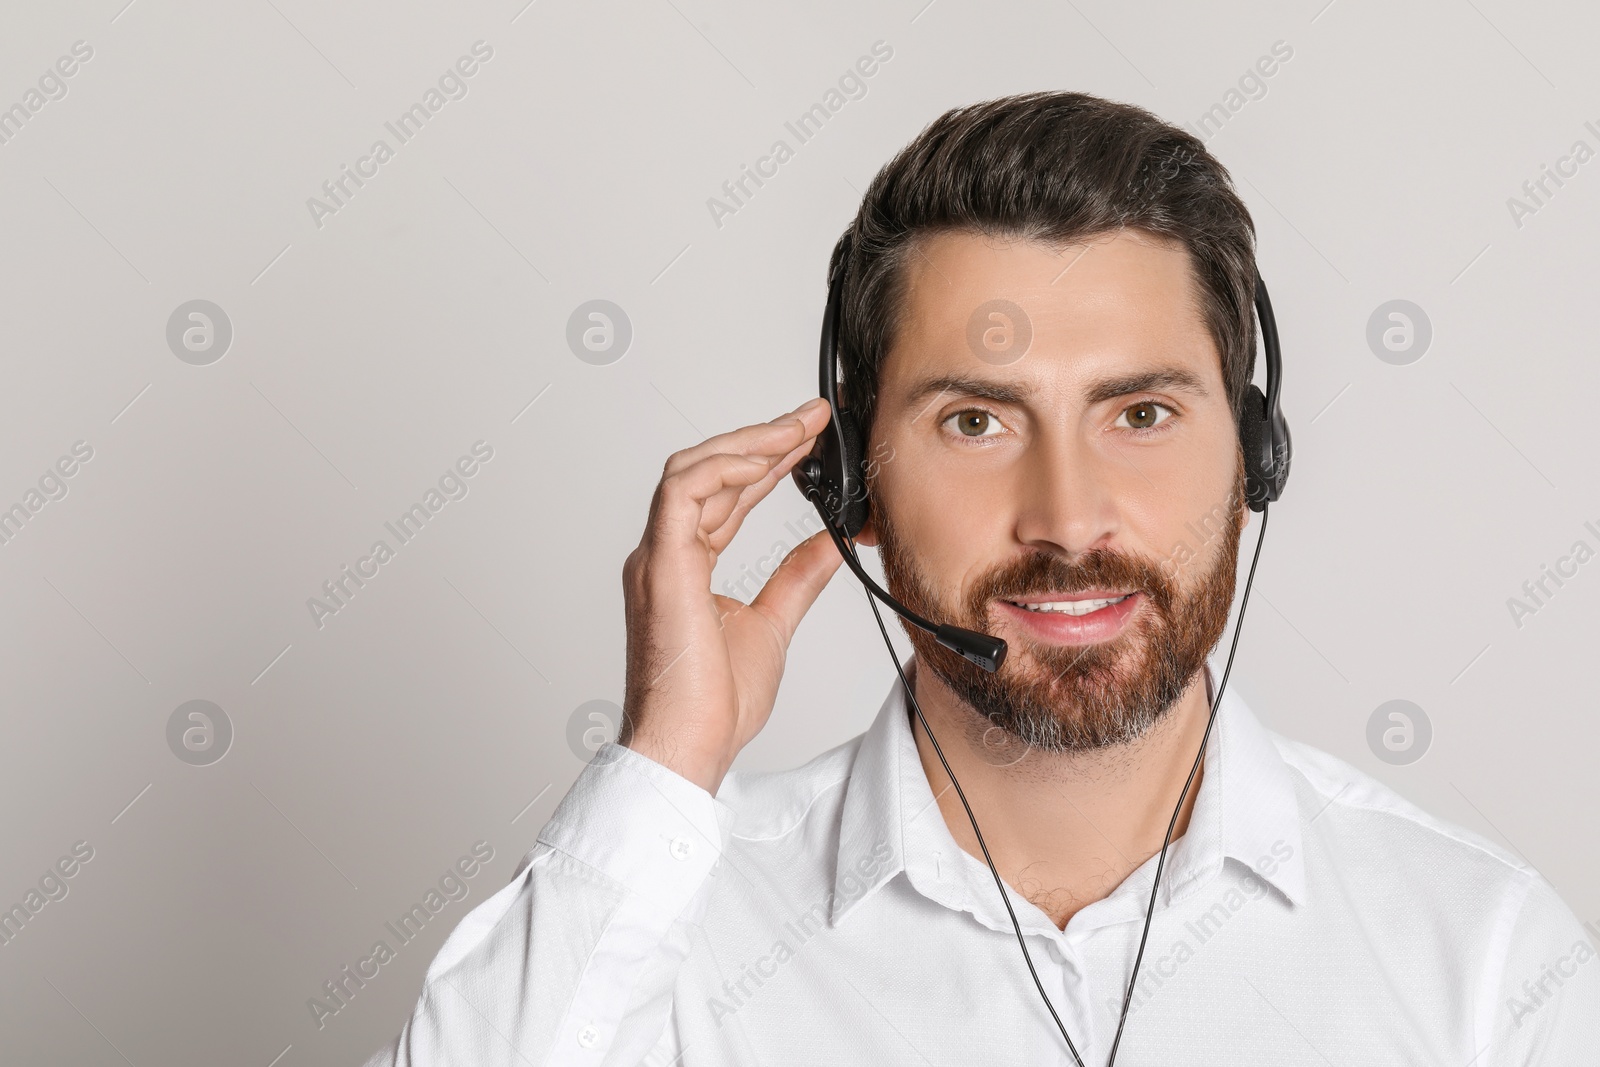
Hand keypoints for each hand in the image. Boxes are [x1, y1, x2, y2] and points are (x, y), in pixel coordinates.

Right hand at [618, 397, 841, 793]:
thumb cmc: (713, 703)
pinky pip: (683, 493)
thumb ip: (798, 577)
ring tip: (797, 429)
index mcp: (684, 566)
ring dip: (747, 445)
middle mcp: (664, 554)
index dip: (767, 463)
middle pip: (709, 472)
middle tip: (812, 419)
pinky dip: (724, 469)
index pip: (725, 496)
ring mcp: (657, 557)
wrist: (690, 746)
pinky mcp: (661, 565)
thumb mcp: (773, 623)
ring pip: (692, 470)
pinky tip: (767, 460)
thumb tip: (832, 542)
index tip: (809, 440)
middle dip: (762, 440)